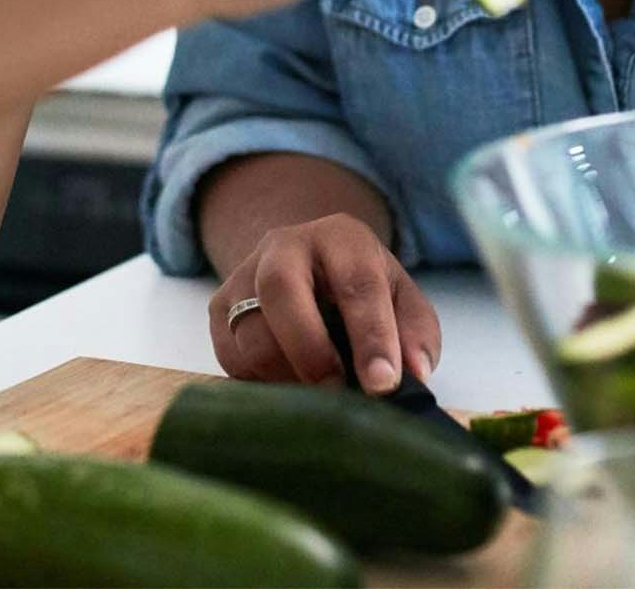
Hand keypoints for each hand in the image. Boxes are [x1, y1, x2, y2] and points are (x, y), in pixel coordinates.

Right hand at [208, 213, 440, 393]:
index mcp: (341, 237)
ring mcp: (245, 273)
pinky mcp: (219, 306)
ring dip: (284, 375)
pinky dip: (259, 382)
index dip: (372, 337)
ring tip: (316, 397)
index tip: (384, 385)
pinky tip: (287, 385)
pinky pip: (229, 356)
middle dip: (310, 350)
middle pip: (281, 289)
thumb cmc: (361, 288)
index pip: (357, 283)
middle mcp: (285, 245)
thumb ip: (416, 333)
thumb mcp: (400, 299)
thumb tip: (415, 374)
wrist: (307, 264)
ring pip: (250, 331)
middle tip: (335, 393)